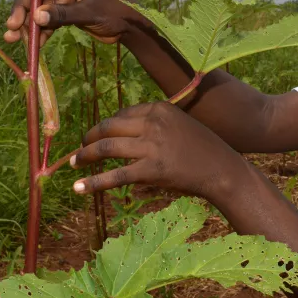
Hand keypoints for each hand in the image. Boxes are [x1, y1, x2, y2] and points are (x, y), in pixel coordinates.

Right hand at [4, 0, 139, 46]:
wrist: (132, 29)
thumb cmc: (117, 12)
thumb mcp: (91, 12)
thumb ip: (64, 14)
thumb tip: (36, 17)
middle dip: (23, 8)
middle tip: (13, 25)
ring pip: (39, 8)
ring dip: (26, 23)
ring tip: (13, 39)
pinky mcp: (67, 14)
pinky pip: (48, 21)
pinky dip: (40, 32)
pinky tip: (33, 46)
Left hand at [69, 102, 250, 204]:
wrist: (223, 169)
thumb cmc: (204, 149)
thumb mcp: (180, 125)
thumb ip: (155, 125)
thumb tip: (124, 133)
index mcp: (159, 108)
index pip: (121, 115)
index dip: (104, 127)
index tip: (96, 136)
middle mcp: (153, 123)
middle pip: (108, 127)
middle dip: (89, 138)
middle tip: (79, 150)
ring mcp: (151, 146)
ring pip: (106, 148)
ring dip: (85, 156)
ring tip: (74, 165)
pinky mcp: (151, 170)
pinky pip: (115, 176)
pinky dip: (93, 183)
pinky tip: (79, 188)